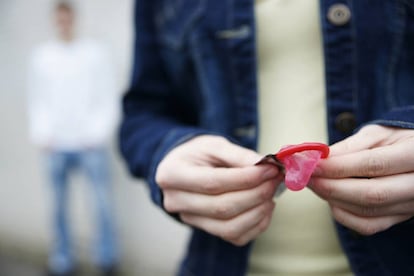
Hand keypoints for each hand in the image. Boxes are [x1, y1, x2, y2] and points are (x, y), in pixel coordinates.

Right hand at [155, 135, 280, 245]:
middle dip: (255, 194)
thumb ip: (238, 154)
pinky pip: (234, 237)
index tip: (269, 169)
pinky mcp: (205, 230)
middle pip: (222, 207)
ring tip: (271, 192)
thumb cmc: (198, 154)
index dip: (245, 178)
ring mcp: (189, 220)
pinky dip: (257, 224)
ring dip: (258, 211)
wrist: (184, 168)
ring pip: (229, 227)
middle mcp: (176, 201)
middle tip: (275, 179)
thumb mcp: (214, 145)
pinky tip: (264, 206)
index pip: (213, 183)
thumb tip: (265, 165)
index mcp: (172, 175)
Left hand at [310, 125, 413, 234]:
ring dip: (333, 199)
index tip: (312, 164)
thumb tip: (317, 160)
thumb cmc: (396, 140)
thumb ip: (348, 147)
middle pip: (371, 194)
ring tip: (314, 183)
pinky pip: (367, 226)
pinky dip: (343, 214)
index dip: (338, 167)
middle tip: (307, 177)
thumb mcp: (376, 134)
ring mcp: (411, 206)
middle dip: (332, 187)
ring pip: (367, 211)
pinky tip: (330, 198)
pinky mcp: (398, 218)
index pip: (373, 165)